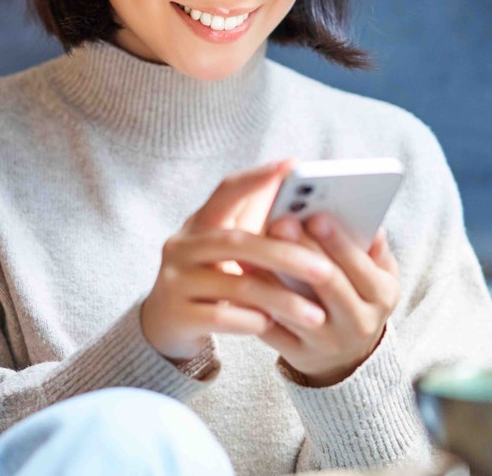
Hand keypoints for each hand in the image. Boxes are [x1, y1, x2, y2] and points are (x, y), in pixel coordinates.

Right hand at [140, 159, 337, 359]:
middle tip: (326, 270)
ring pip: (235, 285)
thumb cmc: (211, 276)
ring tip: (317, 315)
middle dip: (286, 255)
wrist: (165, 322)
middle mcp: (181, 246)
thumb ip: (257, 223)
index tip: (293, 166)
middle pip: (237, 242)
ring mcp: (175, 280)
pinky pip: (222, 316)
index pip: (226, 191)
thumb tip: (302, 196)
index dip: (257, 178)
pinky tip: (274, 326)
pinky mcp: (177, 314)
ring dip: (280, 300)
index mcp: (198, 222)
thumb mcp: (228, 249)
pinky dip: (252, 321)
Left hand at [256, 214, 399, 386]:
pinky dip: (254, 303)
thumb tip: (365, 217)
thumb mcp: (378, 275)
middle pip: (328, 282)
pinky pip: (271, 328)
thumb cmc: (359, 298)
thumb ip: (373, 247)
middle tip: (280, 221)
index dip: (337, 240)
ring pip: (294, 306)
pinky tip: (240, 278)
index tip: (315, 214)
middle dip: (303, 249)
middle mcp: (359, 322)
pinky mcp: (297, 354)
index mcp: (382, 295)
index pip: (360, 266)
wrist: (348, 357)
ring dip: (271, 274)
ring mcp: (327, 342)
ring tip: (251, 246)